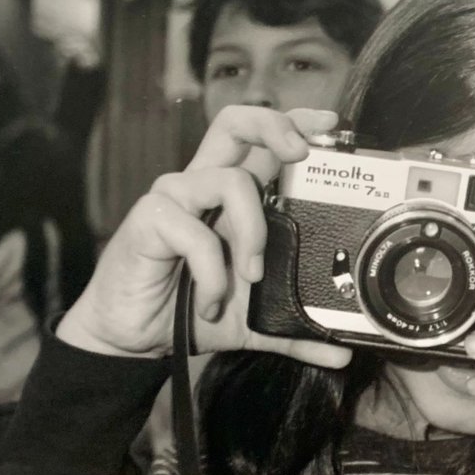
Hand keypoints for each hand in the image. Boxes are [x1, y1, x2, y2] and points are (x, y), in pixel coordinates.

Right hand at [56, 106, 352, 368]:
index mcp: (229, 198)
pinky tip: (211, 302)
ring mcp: (174, 198)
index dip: (293, 123)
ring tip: (252, 276)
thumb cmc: (188, 312)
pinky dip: (213, 274)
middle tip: (301, 155)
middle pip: (234, 124)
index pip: (259, 141)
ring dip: (253, 232)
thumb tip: (342, 351)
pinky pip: (194, 234)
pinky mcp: (149, 222)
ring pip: (228, 182)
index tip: (330, 126)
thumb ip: (297, 330)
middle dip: (274, 127)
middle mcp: (201, 186)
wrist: (132, 339)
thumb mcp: (254, 322)